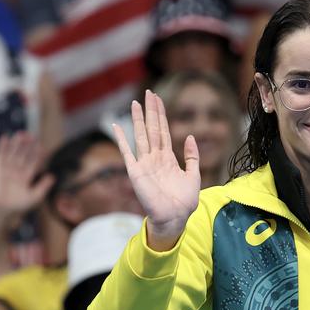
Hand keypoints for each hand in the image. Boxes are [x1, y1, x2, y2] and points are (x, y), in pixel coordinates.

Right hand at [0, 132, 53, 230]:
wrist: (3, 210)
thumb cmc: (19, 205)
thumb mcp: (35, 197)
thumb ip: (44, 186)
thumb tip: (53, 176)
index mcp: (28, 175)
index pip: (34, 161)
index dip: (37, 154)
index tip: (41, 146)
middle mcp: (18, 170)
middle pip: (24, 155)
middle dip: (27, 146)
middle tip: (32, 135)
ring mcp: (8, 169)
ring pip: (13, 153)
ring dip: (16, 144)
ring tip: (21, 134)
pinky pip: (0, 156)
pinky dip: (2, 147)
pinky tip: (5, 137)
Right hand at [112, 90, 200, 250]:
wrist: (175, 217)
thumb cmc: (184, 201)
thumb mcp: (193, 175)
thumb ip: (192, 156)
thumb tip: (189, 136)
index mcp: (168, 158)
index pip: (163, 131)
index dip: (161, 115)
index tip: (158, 99)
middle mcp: (155, 158)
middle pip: (152, 129)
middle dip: (151, 111)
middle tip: (149, 92)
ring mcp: (144, 163)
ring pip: (141, 136)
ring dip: (138, 119)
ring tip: (136, 102)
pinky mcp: (136, 172)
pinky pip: (127, 152)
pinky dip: (121, 140)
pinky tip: (116, 126)